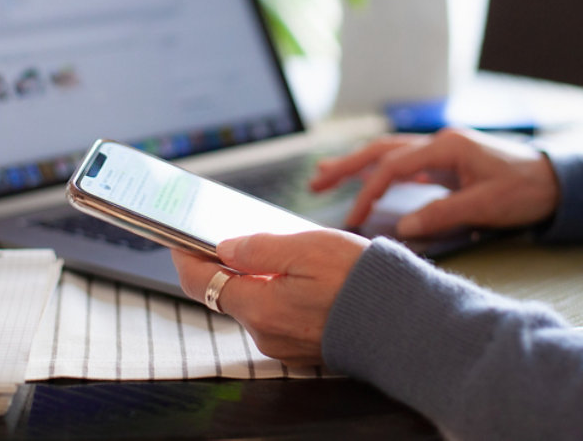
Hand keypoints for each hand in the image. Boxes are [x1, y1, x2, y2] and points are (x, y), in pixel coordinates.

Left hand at [171, 230, 367, 366]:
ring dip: (256, 278)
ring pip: (253, 304)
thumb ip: (259, 249)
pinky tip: (297, 275)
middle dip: (225, 264)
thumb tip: (225, 248)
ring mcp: (283, 344)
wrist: (404, 322)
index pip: (201, 284)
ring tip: (277, 250)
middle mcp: (264, 333)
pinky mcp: (302, 347)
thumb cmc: (360, 282)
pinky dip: (276, 293)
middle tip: (231, 234)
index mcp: (259, 308)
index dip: (185, 258)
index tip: (178, 239)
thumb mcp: (307, 248)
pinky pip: (276, 315)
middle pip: (226, 293)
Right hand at [310, 127, 559, 238]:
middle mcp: (439, 143)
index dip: (368, 191)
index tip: (352, 217)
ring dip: (357, 165)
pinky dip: (380, 172)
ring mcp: (442, 151)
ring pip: (389, 154)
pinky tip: (367, 182)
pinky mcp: (446, 162)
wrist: (556, 181)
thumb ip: (442, 214)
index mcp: (446, 146)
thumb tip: (402, 227)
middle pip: (381, 150)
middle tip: (315, 182)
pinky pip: (404, 164)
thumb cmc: (525, 190)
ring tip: (326, 176)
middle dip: (346, 165)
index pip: (393, 166)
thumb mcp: (486, 205)